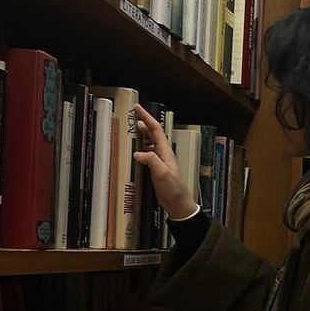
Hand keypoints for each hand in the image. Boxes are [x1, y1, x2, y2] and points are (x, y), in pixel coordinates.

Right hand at [133, 104, 197, 219]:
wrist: (178, 204)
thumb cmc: (173, 189)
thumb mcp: (162, 173)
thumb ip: (151, 160)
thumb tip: (137, 152)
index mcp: (165, 151)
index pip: (155, 129)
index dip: (146, 117)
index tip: (137, 107)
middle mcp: (163, 153)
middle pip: (152, 134)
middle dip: (143, 124)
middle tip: (131, 117)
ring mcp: (160, 161)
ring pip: (150, 143)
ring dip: (141, 136)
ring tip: (131, 131)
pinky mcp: (157, 169)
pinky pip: (148, 154)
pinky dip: (140, 149)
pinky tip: (134, 151)